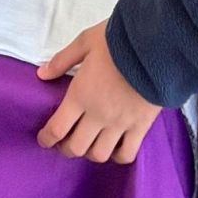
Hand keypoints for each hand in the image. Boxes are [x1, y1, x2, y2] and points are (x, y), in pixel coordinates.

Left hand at [36, 22, 160, 163]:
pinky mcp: (141, 127)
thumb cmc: (118, 41)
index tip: (44, 140)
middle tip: (65, 143)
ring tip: (89, 145)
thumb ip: (62, 60)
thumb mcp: (85, 42)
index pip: (57, 128)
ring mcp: (120, 124)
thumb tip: (42, 75)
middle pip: (77, 147)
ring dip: (90, 153)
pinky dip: (117, 156)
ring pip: (100, 154)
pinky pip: (127, 153)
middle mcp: (98, 115)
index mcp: (80, 96)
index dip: (47, 138)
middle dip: (66, 149)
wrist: (156, 46)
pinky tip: (114, 148)